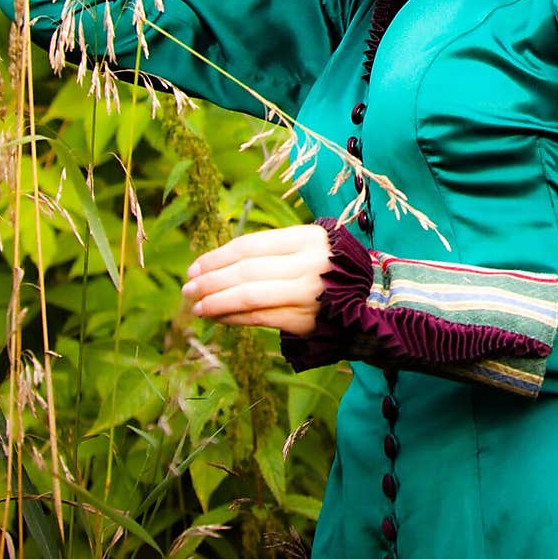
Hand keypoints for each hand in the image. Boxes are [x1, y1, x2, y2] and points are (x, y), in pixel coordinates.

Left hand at [181, 223, 332, 334]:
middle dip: (210, 281)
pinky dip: (233, 318)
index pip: (250, 246)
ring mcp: (307, 294)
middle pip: (246, 271)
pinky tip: (218, 318)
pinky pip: (259, 319)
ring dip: (216, 302)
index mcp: (306, 238)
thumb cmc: (327, 269)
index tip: (195, 267)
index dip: (217, 257)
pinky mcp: (304, 320)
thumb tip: (216, 264)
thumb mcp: (307, 246)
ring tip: (197, 306)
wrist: (369, 300)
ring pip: (249, 297)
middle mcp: (308, 264)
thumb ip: (270, 251)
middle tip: (188, 288)